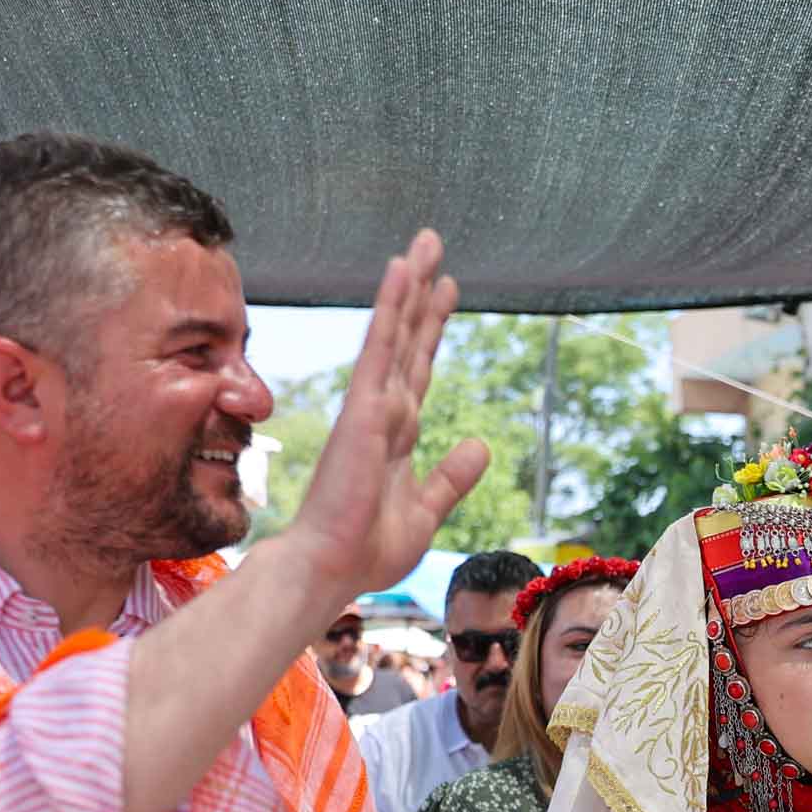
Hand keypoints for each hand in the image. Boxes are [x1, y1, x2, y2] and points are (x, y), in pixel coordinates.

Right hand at [276, 231, 485, 602]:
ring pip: (396, 333)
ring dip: (409, 286)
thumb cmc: (365, 548)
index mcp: (396, 432)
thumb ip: (451, 477)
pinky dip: (391, 310)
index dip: (432, 327)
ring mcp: (371, 406)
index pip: (420, 367)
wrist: (330, 569)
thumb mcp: (426, 510)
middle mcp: (383, 410)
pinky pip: (381, 349)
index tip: (446, 289)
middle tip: (433, 242)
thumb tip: (480, 443)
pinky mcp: (363, 409)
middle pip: (409, 338)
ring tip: (423, 243)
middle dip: (422, 291)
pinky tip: (401, 273)